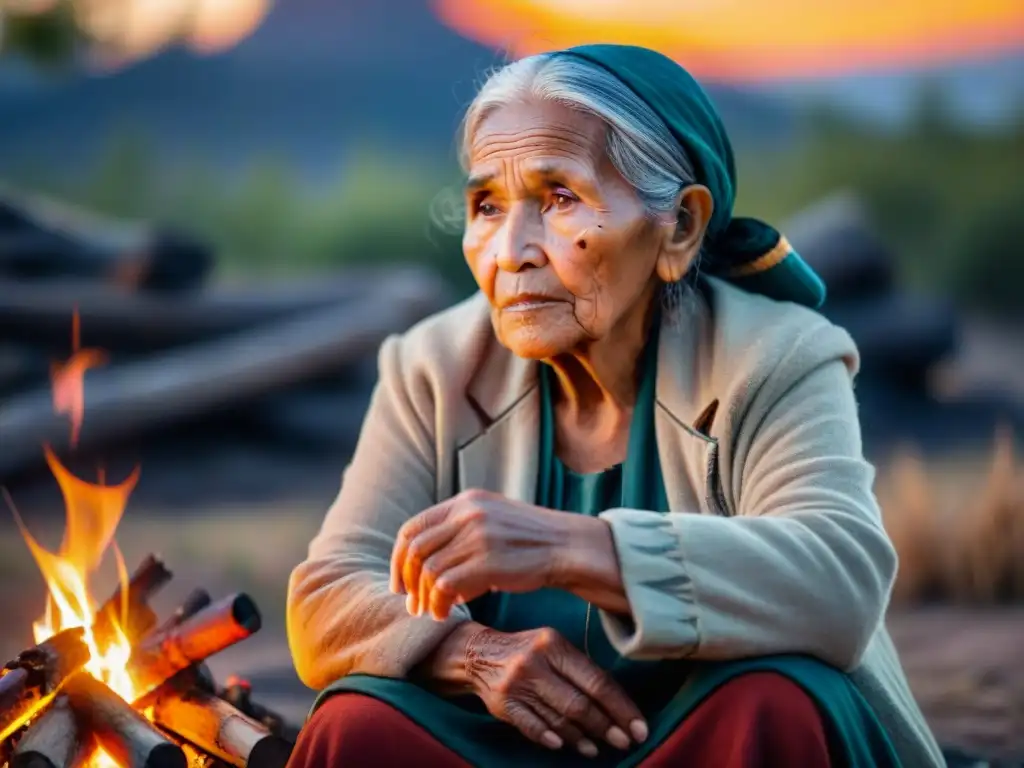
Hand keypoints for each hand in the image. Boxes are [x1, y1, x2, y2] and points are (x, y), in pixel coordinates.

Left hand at [390, 489, 583, 619]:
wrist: (567, 546)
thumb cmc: (528, 541)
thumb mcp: (491, 520)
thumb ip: (459, 533)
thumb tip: (426, 569)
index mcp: (465, 502)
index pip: (413, 527)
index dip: (400, 558)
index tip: (400, 582)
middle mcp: (468, 514)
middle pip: (415, 550)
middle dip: (407, 581)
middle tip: (411, 604)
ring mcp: (478, 537)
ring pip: (429, 571)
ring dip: (424, 597)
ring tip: (430, 612)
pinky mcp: (488, 562)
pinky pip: (446, 586)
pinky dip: (439, 604)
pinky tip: (445, 613)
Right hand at [463, 625, 646, 756]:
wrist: (479, 653)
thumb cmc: (529, 652)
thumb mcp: (554, 647)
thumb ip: (580, 670)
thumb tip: (616, 705)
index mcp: (554, 644)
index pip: (596, 680)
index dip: (621, 708)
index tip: (639, 728)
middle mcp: (536, 663)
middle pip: (579, 703)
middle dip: (606, 726)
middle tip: (624, 742)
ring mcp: (518, 684)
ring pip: (558, 718)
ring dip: (581, 738)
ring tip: (595, 748)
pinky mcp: (503, 703)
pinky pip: (531, 726)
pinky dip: (549, 737)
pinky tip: (563, 746)